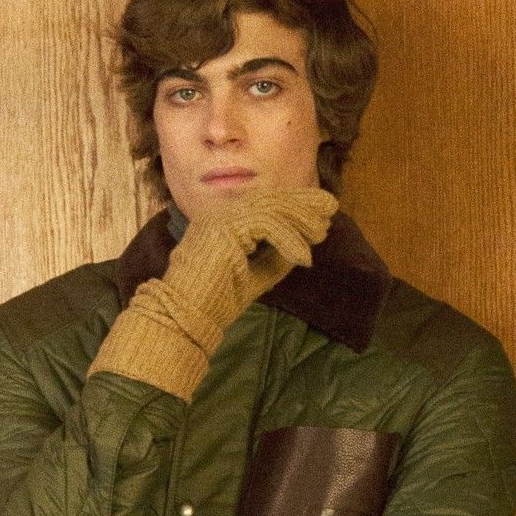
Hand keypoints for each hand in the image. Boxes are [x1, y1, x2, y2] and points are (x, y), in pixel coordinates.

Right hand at [165, 185, 340, 342]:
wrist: (184, 316)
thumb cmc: (215, 302)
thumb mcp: (254, 276)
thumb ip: (275, 258)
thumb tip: (303, 243)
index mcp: (223, 222)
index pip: (263, 204)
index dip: (294, 205)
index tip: (321, 215)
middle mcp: (220, 214)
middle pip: (269, 199)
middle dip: (303, 203)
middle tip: (331, 207)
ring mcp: (220, 217)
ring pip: (270, 208)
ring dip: (300, 220)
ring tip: (321, 234)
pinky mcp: (224, 227)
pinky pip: (266, 224)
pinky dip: (289, 239)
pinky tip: (303, 256)